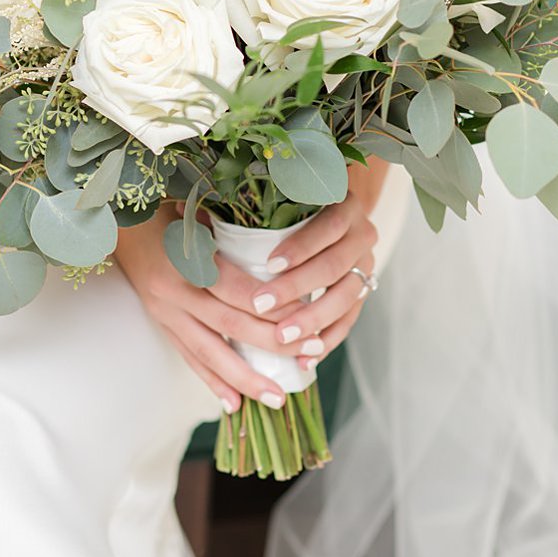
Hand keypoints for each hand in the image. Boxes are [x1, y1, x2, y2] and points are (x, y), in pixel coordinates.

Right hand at [115, 203, 330, 413]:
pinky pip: (190, 358)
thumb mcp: (196, 208)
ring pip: (210, 352)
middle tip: (310, 356)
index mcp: (187, 258)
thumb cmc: (165, 209)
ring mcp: (165, 313)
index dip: (272, 306)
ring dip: (245, 378)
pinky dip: (213, 382)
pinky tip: (235, 404)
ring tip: (277, 399)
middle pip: (230, 325)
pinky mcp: (162, 325)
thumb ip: (231, 227)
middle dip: (272, 344)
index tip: (308, 317)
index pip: (237, 289)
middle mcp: (175, 291)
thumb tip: (281, 242)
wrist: (114, 224)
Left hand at [232, 191, 379, 374]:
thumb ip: (244, 204)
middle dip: (298, 288)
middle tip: (262, 306)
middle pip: (335, 265)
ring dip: (313, 320)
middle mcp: (361, 233)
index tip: (269, 265)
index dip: (300, 247)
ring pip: (347, 297)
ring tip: (282, 337)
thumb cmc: (288, 205)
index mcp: (343, 204)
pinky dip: (327, 340)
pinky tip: (305, 358)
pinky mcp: (364, 291)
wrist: (331, 213)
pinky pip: (350, 320)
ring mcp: (367, 263)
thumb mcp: (275, 198)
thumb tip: (190, 210)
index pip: (326, 226)